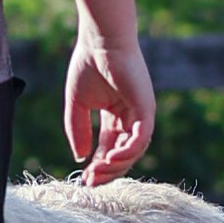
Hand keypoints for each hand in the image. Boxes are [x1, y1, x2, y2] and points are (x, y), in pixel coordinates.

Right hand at [63, 31, 154, 185]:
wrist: (100, 42)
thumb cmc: (89, 65)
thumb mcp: (77, 104)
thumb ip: (77, 130)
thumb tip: (79, 157)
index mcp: (116, 116)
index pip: (109, 148)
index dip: (98, 165)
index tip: (84, 179)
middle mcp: (131, 118)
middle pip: (123, 154)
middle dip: (106, 170)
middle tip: (90, 180)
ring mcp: (141, 114)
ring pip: (134, 151)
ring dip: (116, 165)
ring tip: (97, 172)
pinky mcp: (146, 109)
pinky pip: (140, 138)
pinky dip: (128, 151)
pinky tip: (110, 159)